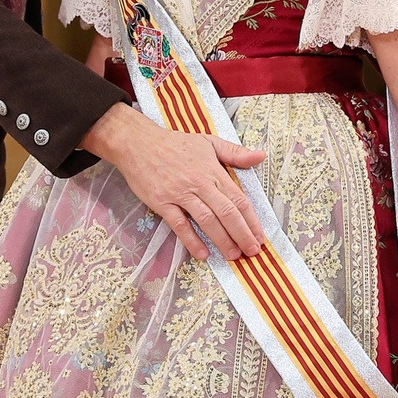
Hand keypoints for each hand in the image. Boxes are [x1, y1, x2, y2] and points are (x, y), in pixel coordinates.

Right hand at [82, 103, 266, 260]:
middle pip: (226, 212)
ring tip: (233, 255)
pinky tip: (202, 254)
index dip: (251, 219)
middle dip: (242, 234)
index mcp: (213, 170)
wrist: (137, 142)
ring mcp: (180, 193)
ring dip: (222, 240)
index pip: (238, 198)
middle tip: (252, 251)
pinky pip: (179, 224)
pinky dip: (191, 240)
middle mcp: (199, 183)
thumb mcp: (208, 141)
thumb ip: (235, 152)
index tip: (260, 236)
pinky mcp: (162, 202)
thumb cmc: (174, 143)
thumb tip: (260, 156)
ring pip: (206, 220)